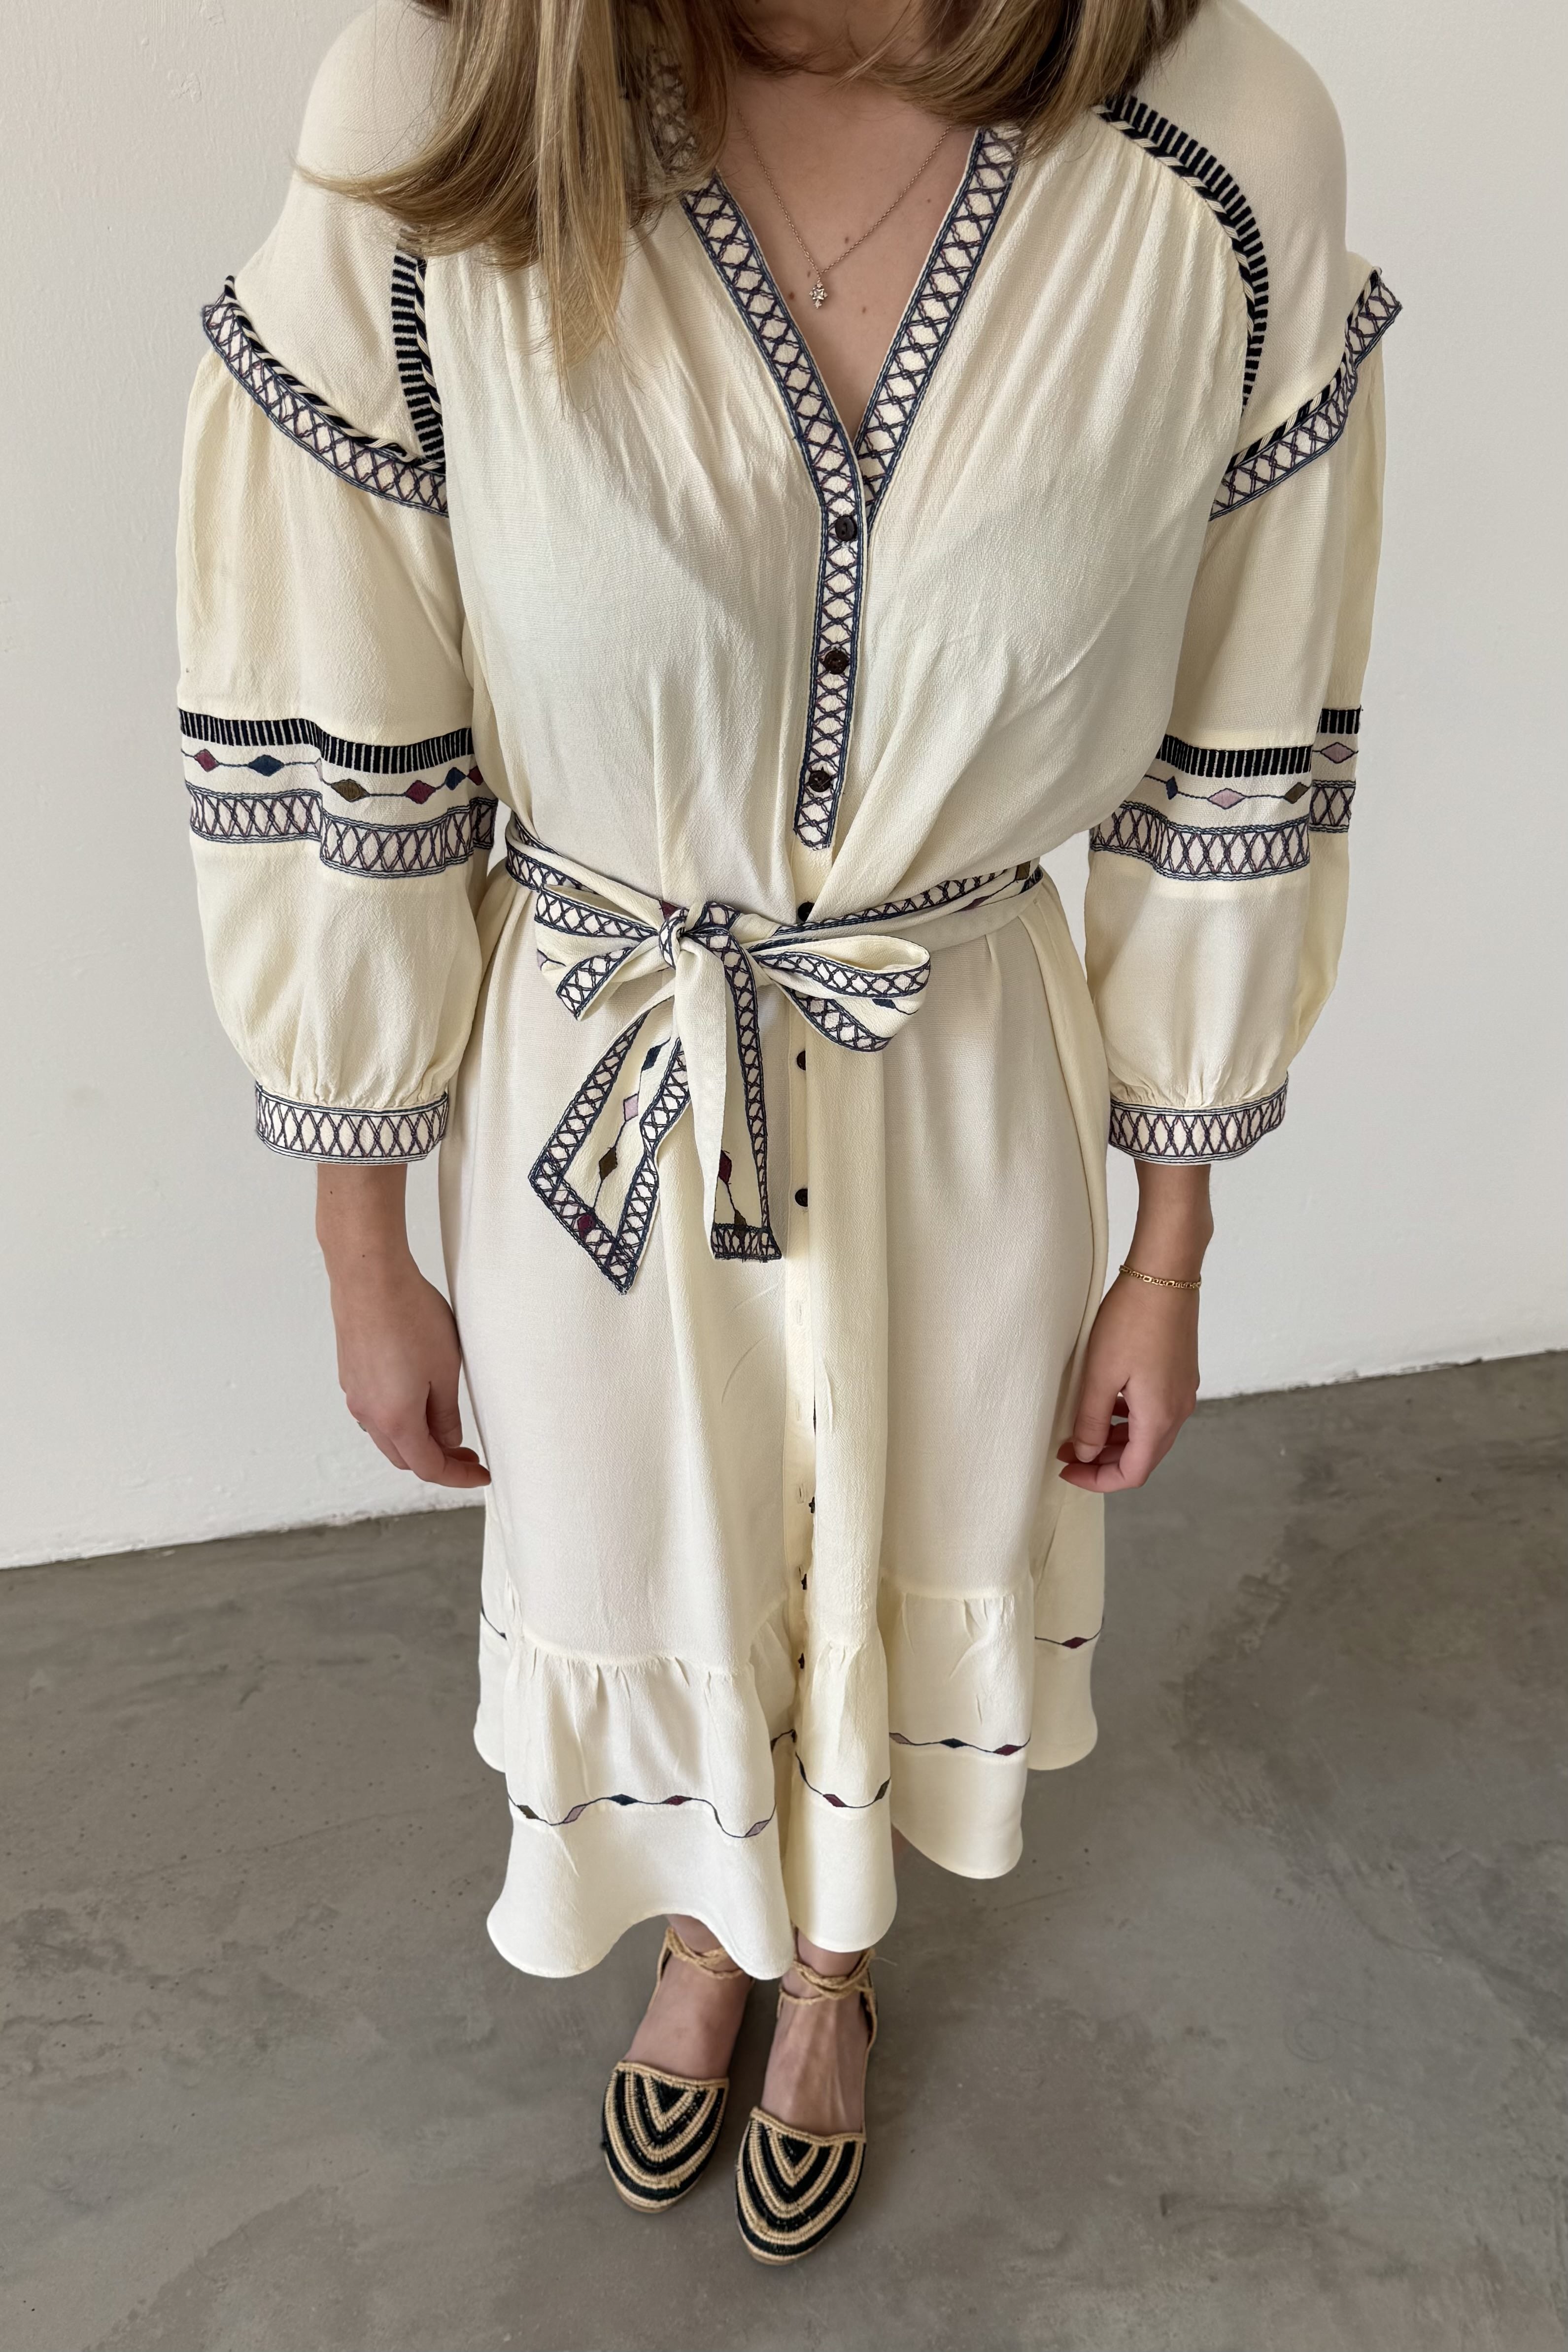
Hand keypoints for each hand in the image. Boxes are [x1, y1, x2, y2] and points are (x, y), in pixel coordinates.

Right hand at [316, 1166, 489, 1489]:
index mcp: (396, 1420)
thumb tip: (450, 1441)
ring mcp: (355, 1393)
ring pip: (389, 1435)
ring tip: (447, 1427)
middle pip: (405, 1457)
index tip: (481, 1475)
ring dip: (417, 1440)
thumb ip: (447, 1413)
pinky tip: (418, 1400)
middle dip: (439, 1461)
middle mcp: (369, 1414)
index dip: (458, 1477)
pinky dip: (399, 1419)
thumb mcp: (445, 1371)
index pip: (429, 1468)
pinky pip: (376, 1411)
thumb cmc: (410, 1317)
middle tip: (469, 1455)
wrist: (369, 1276)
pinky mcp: (351, 1373)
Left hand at [1057, 1162, 1209, 1493]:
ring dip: (1115, 1440)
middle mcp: (1178, 1410)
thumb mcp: (1100, 1374)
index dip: (1097, 1480)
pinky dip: (1128, 1418)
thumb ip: (1091, 1421)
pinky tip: (1106, 1402)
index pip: (1131, 1473)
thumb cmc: (1132, 1319)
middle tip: (1068, 1452)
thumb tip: (1085, 1455)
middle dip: (1103, 1462)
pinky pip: (1154, 1411)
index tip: (1066, 1471)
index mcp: (1159, 1418)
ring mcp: (1182, 1391)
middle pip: (1142, 1457)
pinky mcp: (1180, 1373)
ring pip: (1149, 1435)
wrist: (1166, 1273)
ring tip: (1081, 1429)